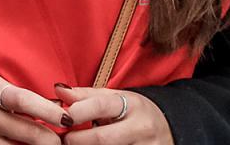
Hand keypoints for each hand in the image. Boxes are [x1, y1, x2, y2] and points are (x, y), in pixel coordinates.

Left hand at [56, 84, 171, 143]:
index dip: (77, 112)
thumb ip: (87, 95)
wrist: (170, 129)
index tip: (62, 117)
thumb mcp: (116, 98)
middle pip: (102, 138)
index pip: (100, 106)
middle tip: (63, 139)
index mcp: (132, 105)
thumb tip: (58, 89)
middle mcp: (140, 128)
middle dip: (77, 140)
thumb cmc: (135, 112)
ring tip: (77, 143)